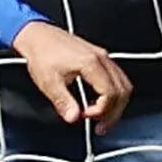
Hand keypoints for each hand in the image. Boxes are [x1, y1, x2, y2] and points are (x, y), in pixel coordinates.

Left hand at [12, 23, 133, 130]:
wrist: (37, 35)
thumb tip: (73, 117)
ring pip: (123, 84)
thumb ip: (63, 101)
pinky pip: (117, 78)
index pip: (110, 93)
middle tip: (100, 127)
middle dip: (113, 113)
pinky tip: (101, 103)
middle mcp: (101, 58)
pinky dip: (114, 93)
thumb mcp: (48, 82)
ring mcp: (103, 56)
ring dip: (116, 104)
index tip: (85, 116)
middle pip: (123, 91)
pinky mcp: (100, 57)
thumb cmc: (41, 53)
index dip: (101, 110)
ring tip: (102, 118)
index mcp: (91, 63)